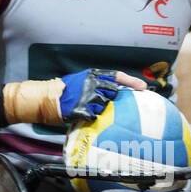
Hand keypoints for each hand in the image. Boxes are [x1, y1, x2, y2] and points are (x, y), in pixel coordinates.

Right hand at [3, 69, 144, 125]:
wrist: (46, 98)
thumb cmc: (66, 91)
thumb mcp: (82, 82)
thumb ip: (98, 84)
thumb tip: (115, 90)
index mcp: (93, 75)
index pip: (117, 76)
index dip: (131, 82)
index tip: (143, 88)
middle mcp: (92, 84)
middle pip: (113, 93)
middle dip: (110, 99)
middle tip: (102, 102)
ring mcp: (87, 96)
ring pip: (104, 105)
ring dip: (99, 109)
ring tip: (87, 107)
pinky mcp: (81, 109)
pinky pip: (94, 115)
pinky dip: (91, 116)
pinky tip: (83, 114)